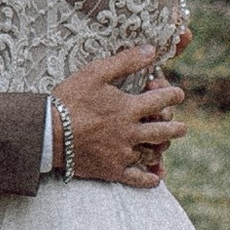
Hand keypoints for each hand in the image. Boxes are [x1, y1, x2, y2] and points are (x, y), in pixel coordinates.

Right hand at [54, 47, 185, 186]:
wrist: (48, 132)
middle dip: (177, 128)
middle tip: (182, 127)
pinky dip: (149, 179)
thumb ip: (125, 61)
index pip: (162, 100)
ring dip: (163, 148)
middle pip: (164, 131)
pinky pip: (137, 179)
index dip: (173, 95)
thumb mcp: (96, 72)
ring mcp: (123, 153)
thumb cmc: (70, 99)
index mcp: (129, 108)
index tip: (178, 94)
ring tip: (165, 145)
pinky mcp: (112, 170)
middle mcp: (131, 132)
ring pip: (153, 154)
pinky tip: (156, 178)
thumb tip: (151, 50)